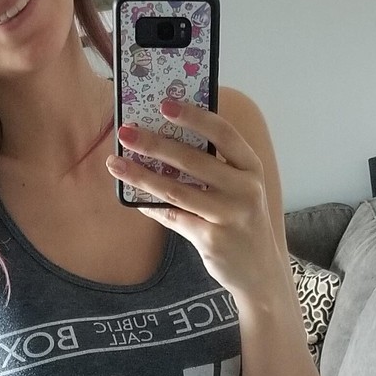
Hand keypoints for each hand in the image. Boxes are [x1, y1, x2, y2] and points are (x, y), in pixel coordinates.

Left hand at [106, 97, 283, 302]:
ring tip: (116, 164)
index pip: (223, 133)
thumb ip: (212, 168)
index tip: (164, 104)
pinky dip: (151, 206)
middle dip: (154, 144)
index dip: (194, 116)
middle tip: (126, 133)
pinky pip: (173, 218)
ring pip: (176, 190)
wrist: (259, 271)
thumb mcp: (238, 189)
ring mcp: (230, 216)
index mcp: (251, 168)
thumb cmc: (241, 222)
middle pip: (193, 160)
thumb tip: (162, 142)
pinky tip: (133, 198)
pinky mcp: (213, 240)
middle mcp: (245, 189)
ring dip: (141, 175)